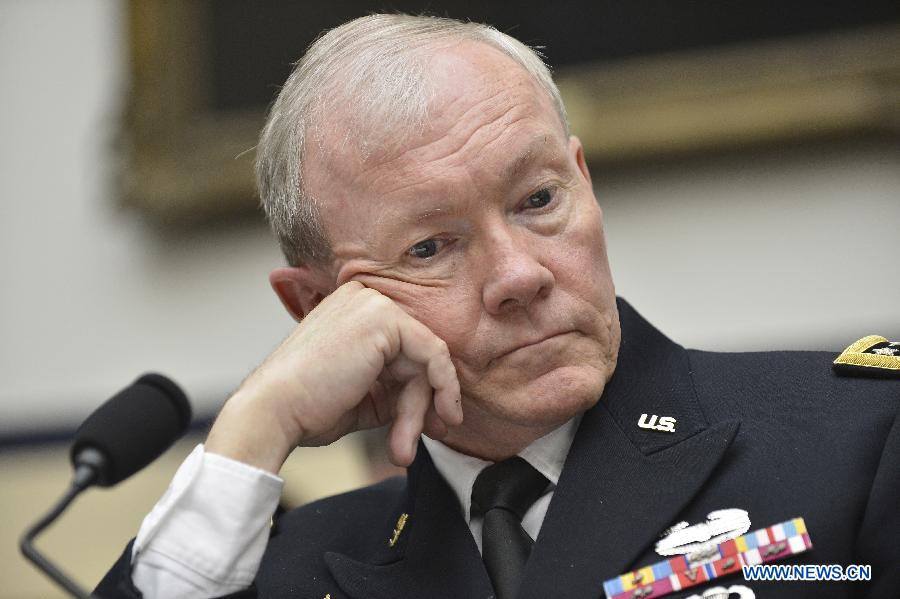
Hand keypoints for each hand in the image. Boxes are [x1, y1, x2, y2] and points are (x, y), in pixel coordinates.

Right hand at [205, 281, 462, 472]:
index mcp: (354, 311)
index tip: (430, 425)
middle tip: (426, 439)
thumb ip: (395, 389)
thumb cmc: (306, 408)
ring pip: (426, 360)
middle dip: (424, 402)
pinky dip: (441, 388)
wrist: (273, 412)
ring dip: (419, 410)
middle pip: (417, 354)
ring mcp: (374, 304)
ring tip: (402, 448)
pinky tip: (434, 419)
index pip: (404, 348)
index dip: (421, 388)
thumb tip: (437, 406)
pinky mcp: (384, 318)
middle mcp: (364, 298)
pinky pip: (433, 354)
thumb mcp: (363, 395)